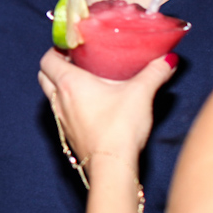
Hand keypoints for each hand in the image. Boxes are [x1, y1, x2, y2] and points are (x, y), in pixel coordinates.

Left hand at [37, 49, 177, 172]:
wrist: (112, 166)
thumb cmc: (119, 127)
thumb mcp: (141, 94)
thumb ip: (155, 72)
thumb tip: (168, 59)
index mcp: (69, 83)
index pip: (47, 59)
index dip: (56, 50)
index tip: (71, 46)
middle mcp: (58, 100)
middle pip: (44, 76)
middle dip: (55, 66)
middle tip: (76, 61)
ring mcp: (61, 119)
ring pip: (51, 96)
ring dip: (60, 87)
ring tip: (84, 82)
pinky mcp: (69, 135)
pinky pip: (61, 113)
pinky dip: (68, 105)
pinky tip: (89, 106)